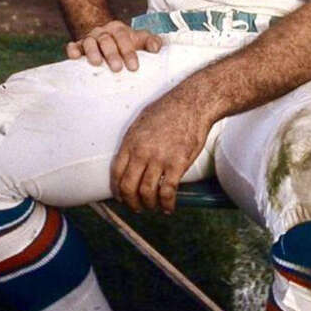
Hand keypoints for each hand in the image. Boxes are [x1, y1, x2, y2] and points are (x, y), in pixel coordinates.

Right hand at [66, 20, 161, 71]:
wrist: (105, 38)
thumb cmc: (125, 43)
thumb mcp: (139, 39)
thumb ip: (150, 41)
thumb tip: (156, 48)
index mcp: (118, 29)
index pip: (123, 37)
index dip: (129, 51)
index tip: (134, 67)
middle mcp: (103, 32)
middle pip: (106, 40)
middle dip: (112, 54)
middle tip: (117, 68)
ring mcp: (89, 39)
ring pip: (89, 42)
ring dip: (92, 52)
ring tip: (96, 63)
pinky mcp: (78, 47)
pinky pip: (73, 46)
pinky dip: (72, 50)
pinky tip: (74, 56)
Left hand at [111, 89, 212, 213]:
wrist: (193, 103)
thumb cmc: (169, 109)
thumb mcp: (142, 121)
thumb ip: (134, 141)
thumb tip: (130, 157)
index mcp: (131, 141)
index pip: (117, 172)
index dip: (117, 189)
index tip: (121, 196)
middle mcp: (142, 152)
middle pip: (129, 187)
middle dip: (131, 202)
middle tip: (136, 207)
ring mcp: (160, 159)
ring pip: (147, 192)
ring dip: (149, 205)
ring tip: (153, 207)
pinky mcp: (177, 164)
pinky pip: (168, 192)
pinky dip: (167, 204)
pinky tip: (169, 207)